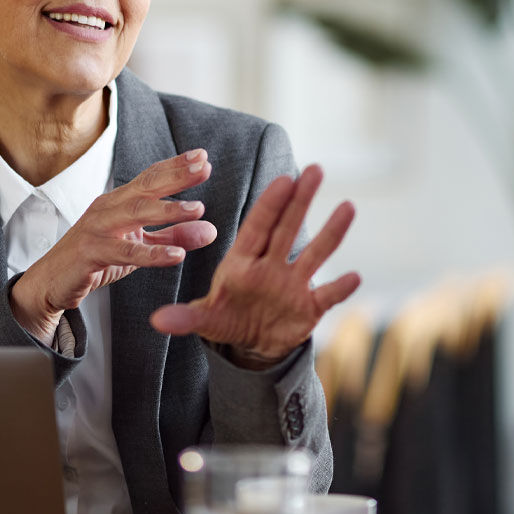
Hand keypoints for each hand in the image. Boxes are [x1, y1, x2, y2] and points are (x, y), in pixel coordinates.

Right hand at [9, 150, 219, 344]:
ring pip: (135, 213)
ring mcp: (98, 228)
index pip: (150, 178)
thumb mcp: (141, 246)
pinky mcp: (91, 253)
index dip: (175, 166)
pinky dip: (152, 254)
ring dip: (168, 210)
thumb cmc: (96, 258)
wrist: (52, 281)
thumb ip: (174, 236)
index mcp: (119, 202)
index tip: (203, 156)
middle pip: (145, 187)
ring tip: (198, 209)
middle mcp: (108, 208)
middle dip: (175, 176)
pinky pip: (125, 252)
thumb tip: (211, 229)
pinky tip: (176, 255)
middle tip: (204, 167)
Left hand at [149, 165, 360, 366]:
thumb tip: (157, 321)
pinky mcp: (310, 308)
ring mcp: (294, 284)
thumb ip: (186, 318)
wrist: (252, 344)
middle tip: (316, 170)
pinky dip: (341, 287)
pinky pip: (328, 295)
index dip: (271, 204)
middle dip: (302, 201)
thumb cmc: (228, 318)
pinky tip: (356, 276)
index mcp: (244, 261)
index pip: (259, 227)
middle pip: (289, 228)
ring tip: (348, 207)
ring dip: (331, 232)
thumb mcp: (206, 319)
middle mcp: (272, 266)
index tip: (283, 179)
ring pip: (315, 254)